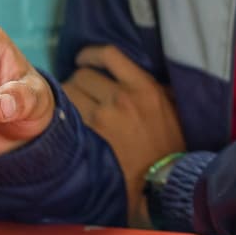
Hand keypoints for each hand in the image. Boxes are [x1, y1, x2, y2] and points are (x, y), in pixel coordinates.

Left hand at [62, 45, 184, 220]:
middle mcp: (121, 97)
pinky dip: (65, 116)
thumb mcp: (170, 107)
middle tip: (81, 92)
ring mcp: (102, 118)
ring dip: (69, 98)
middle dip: (79, 81)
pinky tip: (69, 122)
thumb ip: (151, 87)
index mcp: (144, 86)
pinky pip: (67, 116)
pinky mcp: (89, 137)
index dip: (90, 54)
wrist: (161, 180)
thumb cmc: (169, 145)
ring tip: (74, 107)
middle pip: (82, 74)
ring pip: (69, 93)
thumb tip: (130, 73)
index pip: (108, 55)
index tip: (83, 59)